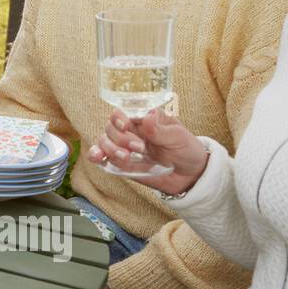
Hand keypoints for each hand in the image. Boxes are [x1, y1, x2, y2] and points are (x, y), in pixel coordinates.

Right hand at [86, 107, 208, 196]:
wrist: (191, 176)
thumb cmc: (187, 150)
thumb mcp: (178, 137)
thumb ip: (160, 130)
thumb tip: (147, 116)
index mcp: (143, 120)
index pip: (121, 113)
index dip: (118, 118)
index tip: (125, 125)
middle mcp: (131, 132)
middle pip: (110, 128)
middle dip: (121, 138)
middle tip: (140, 148)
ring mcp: (125, 149)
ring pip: (103, 142)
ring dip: (110, 149)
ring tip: (126, 157)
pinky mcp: (122, 165)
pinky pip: (103, 158)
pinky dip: (96, 156)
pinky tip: (98, 157)